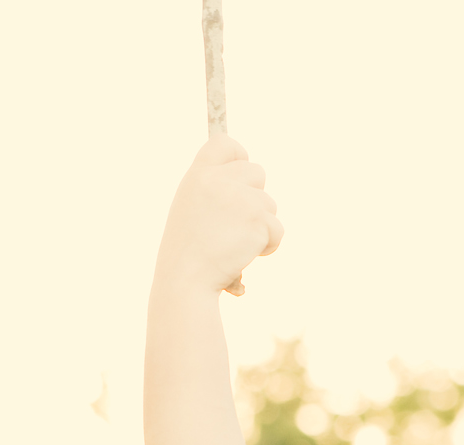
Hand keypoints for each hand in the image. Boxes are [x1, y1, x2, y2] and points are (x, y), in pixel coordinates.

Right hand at [155, 134, 282, 295]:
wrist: (186, 282)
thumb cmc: (187, 253)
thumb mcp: (190, 209)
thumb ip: (213, 188)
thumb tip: (248, 175)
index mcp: (197, 175)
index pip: (224, 143)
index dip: (237, 155)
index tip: (238, 171)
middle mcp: (218, 180)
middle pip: (257, 172)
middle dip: (254, 198)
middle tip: (231, 224)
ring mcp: (240, 198)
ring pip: (270, 203)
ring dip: (260, 226)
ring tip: (232, 244)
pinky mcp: (258, 220)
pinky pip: (277, 229)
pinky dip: (267, 245)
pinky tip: (243, 255)